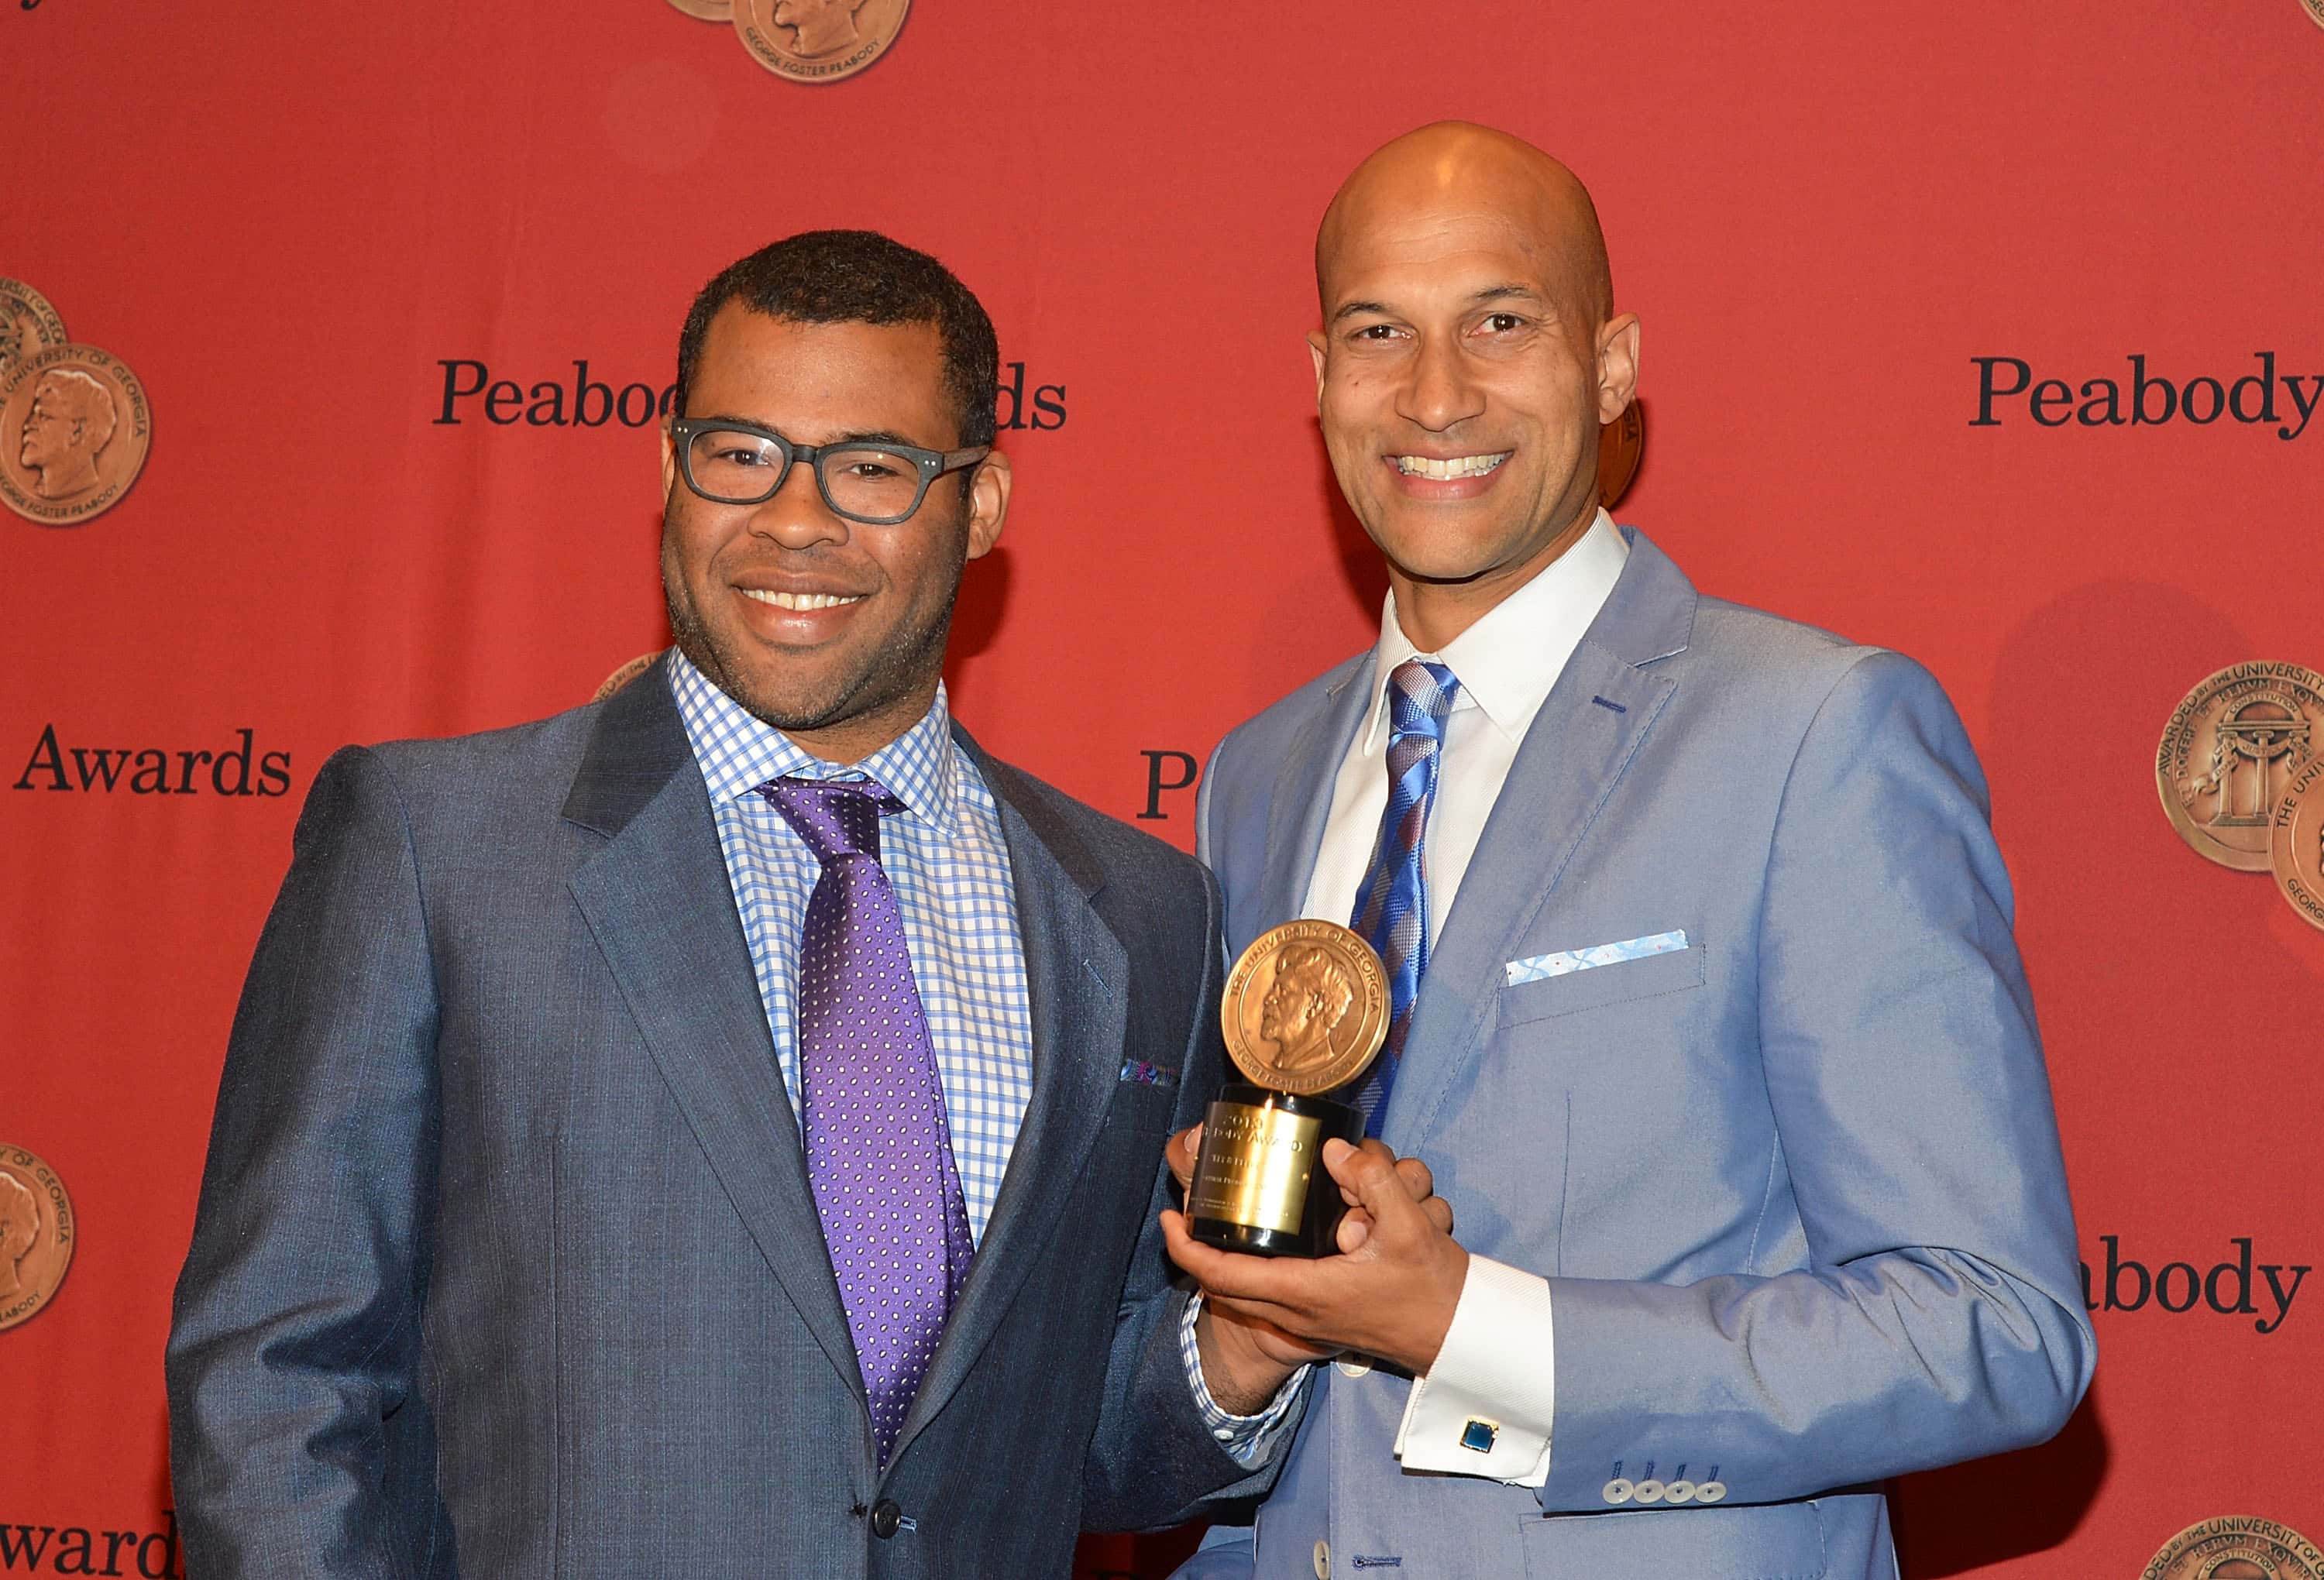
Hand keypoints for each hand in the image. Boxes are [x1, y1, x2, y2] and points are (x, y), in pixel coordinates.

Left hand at [1162, 1133, 1466, 1383]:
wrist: (1461, 1334)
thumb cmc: (1434, 1289)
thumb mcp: (1411, 1226)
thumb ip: (1374, 1180)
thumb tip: (1335, 1150)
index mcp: (1306, 1291)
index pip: (1224, 1274)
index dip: (1187, 1246)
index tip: (1170, 1216)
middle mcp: (1299, 1308)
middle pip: (1225, 1283)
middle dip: (1199, 1248)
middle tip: (1190, 1208)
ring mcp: (1310, 1316)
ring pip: (1248, 1290)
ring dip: (1229, 1259)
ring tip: (1228, 1216)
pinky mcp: (1324, 1314)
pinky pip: (1273, 1291)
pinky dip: (1260, 1266)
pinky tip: (1278, 1234)